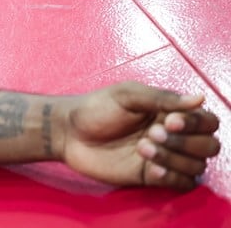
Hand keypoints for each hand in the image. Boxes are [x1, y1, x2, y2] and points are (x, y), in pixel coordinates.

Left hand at [61, 81, 220, 189]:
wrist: (69, 132)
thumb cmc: (97, 108)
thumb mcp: (127, 95)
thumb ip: (162, 98)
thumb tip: (199, 97)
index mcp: (172, 112)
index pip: (208, 121)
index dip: (196, 123)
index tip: (169, 121)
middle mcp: (174, 136)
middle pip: (209, 146)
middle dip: (186, 143)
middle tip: (152, 134)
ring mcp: (165, 158)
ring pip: (197, 166)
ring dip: (175, 158)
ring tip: (142, 148)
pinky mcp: (153, 176)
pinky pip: (182, 184)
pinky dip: (172, 177)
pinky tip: (152, 169)